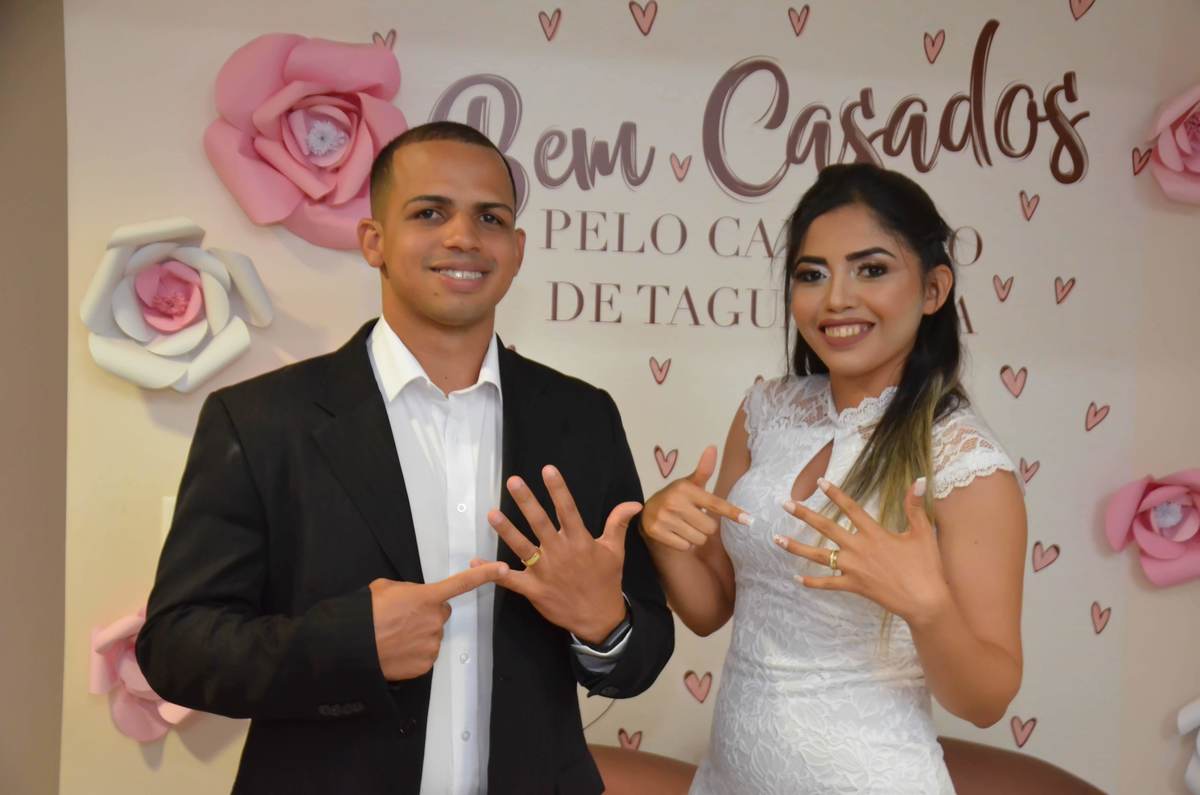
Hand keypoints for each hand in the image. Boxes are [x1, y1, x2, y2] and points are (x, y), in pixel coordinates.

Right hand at [368, 562, 508, 680]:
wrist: (351, 646)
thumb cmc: (366, 614)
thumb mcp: (385, 588)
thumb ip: (407, 590)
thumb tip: (411, 600)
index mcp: (427, 597)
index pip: (462, 583)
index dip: (485, 575)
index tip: (503, 568)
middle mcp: (435, 620)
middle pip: (441, 613)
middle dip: (427, 614)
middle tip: (403, 618)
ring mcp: (432, 643)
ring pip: (432, 635)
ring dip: (419, 634)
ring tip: (395, 636)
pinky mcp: (426, 664)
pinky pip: (425, 654)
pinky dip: (414, 653)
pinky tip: (397, 650)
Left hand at [480, 465, 638, 644]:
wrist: (599, 618)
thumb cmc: (605, 581)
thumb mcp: (614, 551)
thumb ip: (618, 524)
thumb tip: (633, 503)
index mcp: (580, 541)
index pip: (568, 510)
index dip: (558, 489)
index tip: (548, 470)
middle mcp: (560, 553)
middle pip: (541, 523)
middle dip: (526, 502)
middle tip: (513, 482)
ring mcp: (545, 572)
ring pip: (522, 548)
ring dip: (506, 531)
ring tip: (492, 514)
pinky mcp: (534, 589)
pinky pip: (510, 580)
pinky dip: (492, 572)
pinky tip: (476, 562)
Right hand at [640, 445, 750, 551]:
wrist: (646, 512)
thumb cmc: (675, 497)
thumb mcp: (689, 483)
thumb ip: (704, 470)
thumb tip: (712, 447)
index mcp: (685, 488)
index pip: (715, 503)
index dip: (732, 512)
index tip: (748, 520)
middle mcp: (674, 502)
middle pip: (710, 527)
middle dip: (705, 527)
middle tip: (693, 519)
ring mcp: (664, 518)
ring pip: (699, 539)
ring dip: (695, 537)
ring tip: (684, 527)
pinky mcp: (656, 532)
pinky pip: (685, 547)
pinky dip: (683, 544)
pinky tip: (675, 534)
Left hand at [774, 477, 952, 625]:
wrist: (925, 601)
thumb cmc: (926, 566)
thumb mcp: (922, 533)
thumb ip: (914, 507)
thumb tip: (917, 481)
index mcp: (874, 533)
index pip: (850, 508)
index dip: (835, 493)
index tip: (819, 482)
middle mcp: (859, 548)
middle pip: (826, 527)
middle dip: (804, 515)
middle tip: (785, 504)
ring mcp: (853, 568)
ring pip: (818, 555)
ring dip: (796, 547)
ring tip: (776, 539)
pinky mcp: (853, 586)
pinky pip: (828, 583)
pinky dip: (812, 582)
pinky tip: (797, 578)